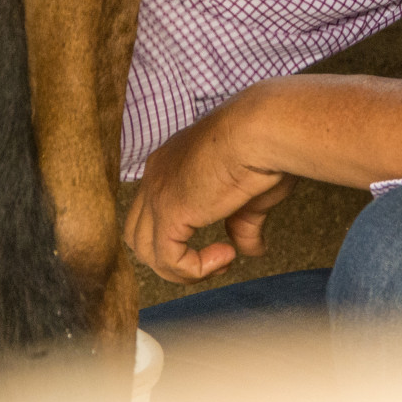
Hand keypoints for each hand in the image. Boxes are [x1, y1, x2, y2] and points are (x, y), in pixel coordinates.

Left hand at [124, 89, 296, 282]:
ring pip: (145, 250)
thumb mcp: (249, 196)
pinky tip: (224, 257)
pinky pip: (167, 259)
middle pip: (139, 233)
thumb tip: (250, 250)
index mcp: (169, 164)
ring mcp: (157, 193)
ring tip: (220, 263)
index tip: (219, 245)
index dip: (179, 238)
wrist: (260, 132)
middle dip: (172, 257)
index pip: (153, 211)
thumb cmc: (262, 151)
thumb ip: (241, 224)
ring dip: (182, 268)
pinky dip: (194, 269)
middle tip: (212, 262)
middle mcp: (155, 176)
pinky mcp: (168, 212)